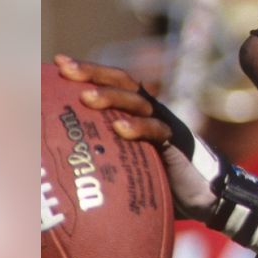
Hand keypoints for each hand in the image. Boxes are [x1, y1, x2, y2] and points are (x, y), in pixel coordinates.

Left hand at [54, 54, 219, 221]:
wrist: (202, 195)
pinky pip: (157, 131)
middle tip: (68, 71)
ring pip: (138, 102)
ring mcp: (165, 125)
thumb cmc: (158, 182)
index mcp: (138, 112)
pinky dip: (138, 128)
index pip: (114, 82)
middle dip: (95, 73)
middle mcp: (152, 112)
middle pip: (124, 82)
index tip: (59, 61)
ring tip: (86, 97)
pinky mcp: (176, 144)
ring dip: (111, 97)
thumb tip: (55, 163)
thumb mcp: (125, 165)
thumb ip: (102, 156)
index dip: (89, 70)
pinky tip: (120, 129)